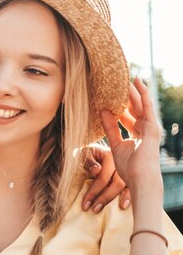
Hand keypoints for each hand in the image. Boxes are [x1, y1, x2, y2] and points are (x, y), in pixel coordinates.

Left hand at [81, 145, 129, 211]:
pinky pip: (132, 187)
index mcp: (110, 156)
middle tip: (94, 210)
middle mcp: (122, 163)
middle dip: (104, 198)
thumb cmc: (89, 154)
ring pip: (126, 186)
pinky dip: (130, 196)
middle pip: (116, 184)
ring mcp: (128, 170)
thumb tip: (97, 170)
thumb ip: (90, 162)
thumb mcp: (85, 154)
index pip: (102, 178)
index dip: (93, 192)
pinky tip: (125, 205)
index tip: (85, 205)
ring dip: (118, 199)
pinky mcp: (131, 176)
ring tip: (109, 209)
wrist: (97, 150)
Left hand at [100, 77, 161, 193]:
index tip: (111, 95)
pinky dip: (143, 93)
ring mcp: (150, 127)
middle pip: (134, 108)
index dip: (120, 106)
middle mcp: (145, 130)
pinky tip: (138, 82)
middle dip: (127, 96)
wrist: (140, 178)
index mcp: (137, 135)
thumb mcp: (115, 144)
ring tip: (126, 76)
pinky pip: (147, 106)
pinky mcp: (152, 126)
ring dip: (133, 90)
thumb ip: (110, 127)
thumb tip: (102, 111)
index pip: (127, 117)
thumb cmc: (129, 167)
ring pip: (140, 104)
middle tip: (118, 81)